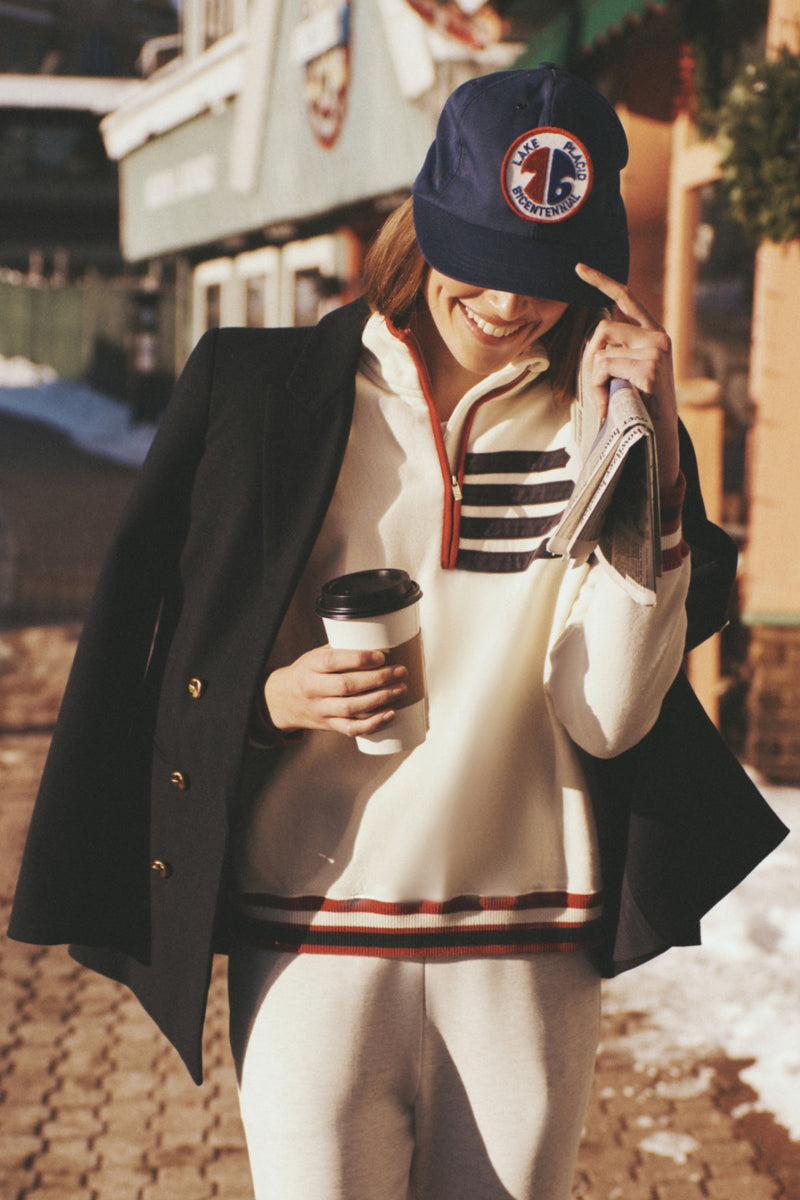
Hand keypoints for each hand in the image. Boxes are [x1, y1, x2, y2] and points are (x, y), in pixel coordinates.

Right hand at [263, 646, 407, 738]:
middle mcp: (313, 689)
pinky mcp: (329, 725)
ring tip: (400, 689)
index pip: (334, 661)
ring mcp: (321, 710)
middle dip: (379, 679)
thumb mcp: (315, 656)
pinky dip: (373, 723)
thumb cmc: (306, 673)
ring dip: (381, 699)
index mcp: (311, 666)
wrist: (282, 700)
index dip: (360, 659)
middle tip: (400, 672)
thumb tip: (377, 641)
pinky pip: (351, 728)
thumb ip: (340, 650)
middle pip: (348, 686)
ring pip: (352, 708)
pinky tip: (390, 714)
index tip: (381, 655)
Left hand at [575, 263, 680, 487]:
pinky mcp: (650, 367)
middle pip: (603, 329)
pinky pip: (605, 367)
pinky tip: (609, 403)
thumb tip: (596, 338)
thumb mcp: (629, 371)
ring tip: (603, 399)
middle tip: (593, 385)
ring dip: (593, 378)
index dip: (601, 281)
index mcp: (652, 334)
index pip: (626, 298)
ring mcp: (656, 350)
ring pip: (602, 351)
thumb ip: (617, 351)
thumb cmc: (640, 405)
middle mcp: (658, 337)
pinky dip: (598, 388)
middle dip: (588, 357)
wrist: (659, 434)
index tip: (578, 268)